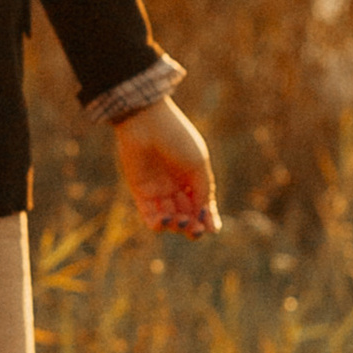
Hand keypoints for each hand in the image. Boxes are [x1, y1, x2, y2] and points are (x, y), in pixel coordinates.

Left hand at [114, 99, 218, 237]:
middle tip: (196, 229)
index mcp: (192, 177)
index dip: (207, 219)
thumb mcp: (197, 166)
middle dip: (193, 226)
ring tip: (179, 220)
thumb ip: (203, 191)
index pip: (202, 205)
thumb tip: (206, 217)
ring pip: (170, 219)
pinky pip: (150, 216)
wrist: (146, 123)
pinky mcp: (140, 192)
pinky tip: (166, 221)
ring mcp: (158, 190)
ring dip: (177, 226)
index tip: (212, 228)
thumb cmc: (177, 139)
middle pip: (186, 216)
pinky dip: (158, 224)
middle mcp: (176, 186)